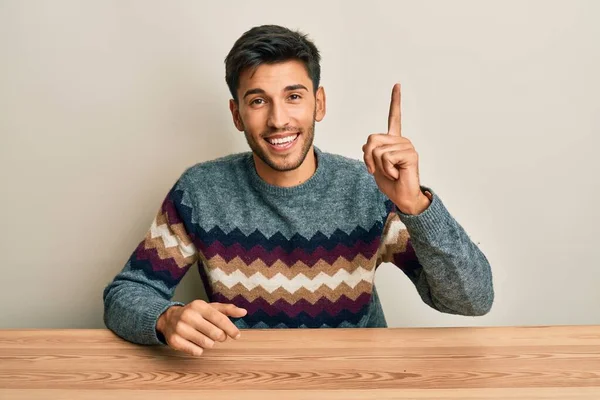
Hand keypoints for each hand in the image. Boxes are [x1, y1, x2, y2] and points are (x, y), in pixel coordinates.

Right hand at [156, 300, 246, 356]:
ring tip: (204, 337)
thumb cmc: (195, 313)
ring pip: (207, 344)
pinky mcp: (174, 341)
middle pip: (215, 333)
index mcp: (199, 305)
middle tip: (218, 335)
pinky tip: (195, 342)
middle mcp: (189, 315)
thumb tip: (244, 312)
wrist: (169, 318)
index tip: (237, 335)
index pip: (219, 318)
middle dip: (220, 337)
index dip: (231, 328)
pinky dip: (199, 349)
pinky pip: (196, 351)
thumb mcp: (210, 308)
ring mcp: (180, 328)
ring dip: (210, 343)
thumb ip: (227, 309)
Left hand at [362, 83, 429, 214]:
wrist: (403, 197)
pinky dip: (387, 170)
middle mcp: (401, 140)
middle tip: (378, 169)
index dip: (395, 101)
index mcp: (394, 140)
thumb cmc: (390, 183)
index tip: (397, 85)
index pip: (394, 117)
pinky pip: (386, 158)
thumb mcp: (374, 166)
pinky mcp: (410, 154)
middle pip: (371, 139)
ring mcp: (407, 146)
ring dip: (379, 166)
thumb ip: (369, 153)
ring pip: (377, 150)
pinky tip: (397, 174)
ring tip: (392, 172)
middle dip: (368, 157)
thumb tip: (366, 145)